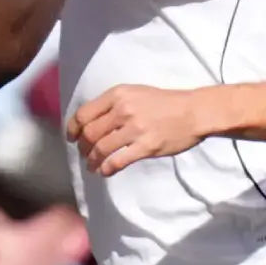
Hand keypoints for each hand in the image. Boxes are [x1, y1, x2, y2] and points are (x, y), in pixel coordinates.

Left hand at [69, 84, 213, 175]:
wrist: (193, 111)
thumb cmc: (165, 102)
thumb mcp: (136, 92)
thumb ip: (113, 104)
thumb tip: (91, 122)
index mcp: (118, 94)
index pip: (84, 114)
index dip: (72, 129)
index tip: (72, 138)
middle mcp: (123, 110)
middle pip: (89, 134)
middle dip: (82, 147)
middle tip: (84, 154)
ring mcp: (135, 129)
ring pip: (101, 149)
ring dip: (92, 160)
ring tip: (92, 166)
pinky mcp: (146, 146)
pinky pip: (118, 161)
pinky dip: (106, 168)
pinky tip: (105, 171)